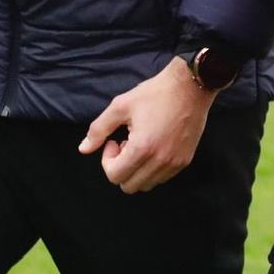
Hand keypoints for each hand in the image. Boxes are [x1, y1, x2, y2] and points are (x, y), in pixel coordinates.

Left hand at [78, 57, 213, 193]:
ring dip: (138, 170)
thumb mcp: (121, 106)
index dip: (107, 161)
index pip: (115, 176)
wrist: (190, 87)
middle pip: (129, 186)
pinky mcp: (185, 161)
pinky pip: (162, 178)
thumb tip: (83, 149)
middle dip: (121, 168)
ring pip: (146, 185)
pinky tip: (154, 147)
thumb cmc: (155, 94)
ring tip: (141, 147)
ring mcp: (174, 163)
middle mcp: (160, 161)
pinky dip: (152, 169)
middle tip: (126, 145)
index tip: (114, 141)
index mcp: (142, 148)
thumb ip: (99, 130)